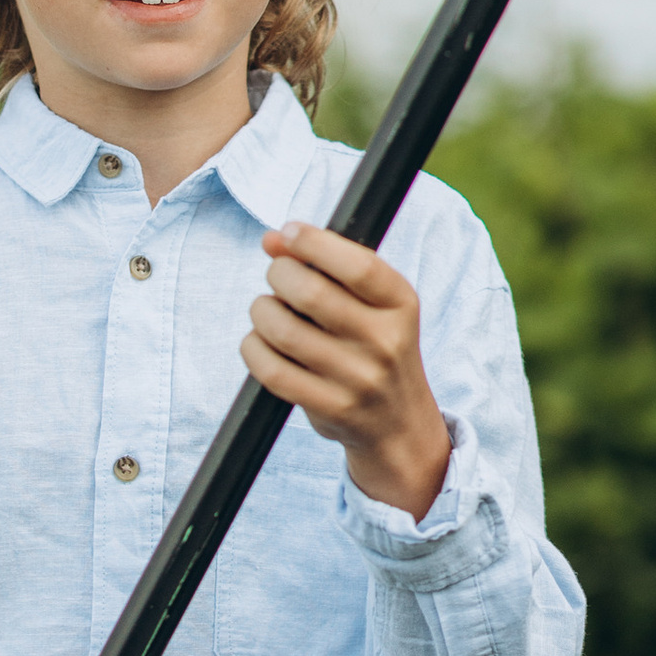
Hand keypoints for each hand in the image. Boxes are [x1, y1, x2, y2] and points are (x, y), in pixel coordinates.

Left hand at [243, 223, 451, 519]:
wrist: (399, 423)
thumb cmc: (375, 347)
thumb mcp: (373, 304)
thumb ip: (329, 266)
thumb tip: (273, 240)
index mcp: (401, 304)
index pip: (357, 265)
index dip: (313, 243)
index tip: (288, 233)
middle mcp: (385, 341)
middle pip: (312, 293)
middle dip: (279, 275)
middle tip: (277, 277)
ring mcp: (359, 379)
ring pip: (283, 331)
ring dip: (262, 311)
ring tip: (267, 311)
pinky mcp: (331, 408)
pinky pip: (272, 371)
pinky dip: (254, 349)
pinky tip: (260, 342)